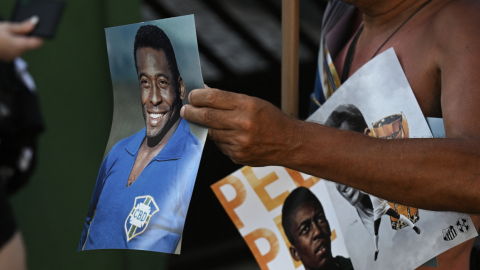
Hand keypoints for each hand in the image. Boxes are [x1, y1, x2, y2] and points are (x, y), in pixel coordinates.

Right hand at [0, 16, 42, 61]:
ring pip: (20, 47)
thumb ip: (23, 27)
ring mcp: (11, 57)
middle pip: (28, 45)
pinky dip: (11, 44)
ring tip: (8, 33)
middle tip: (18, 28)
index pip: (38, 43)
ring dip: (17, 40)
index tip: (36, 29)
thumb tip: (35, 23)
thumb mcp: (8, 27)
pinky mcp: (6, 57)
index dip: (39, 36)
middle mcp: (18, 53)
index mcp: (20, 46)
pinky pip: (13, 50)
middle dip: (26, 36)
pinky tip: (4, 39)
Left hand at [181, 86, 301, 165]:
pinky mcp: (237, 155)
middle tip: (185, 110)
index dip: (197, 97)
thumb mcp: (253, 102)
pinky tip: (227, 135)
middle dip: (192, 112)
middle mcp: (243, 124)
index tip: (191, 96)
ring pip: (211, 132)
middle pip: (207, 116)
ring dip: (205, 127)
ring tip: (204, 121)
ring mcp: (239, 142)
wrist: (289, 143)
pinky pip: (220, 145)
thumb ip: (228, 99)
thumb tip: (204, 93)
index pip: (213, 98)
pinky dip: (220, 139)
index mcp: (247, 106)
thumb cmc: (271, 119)